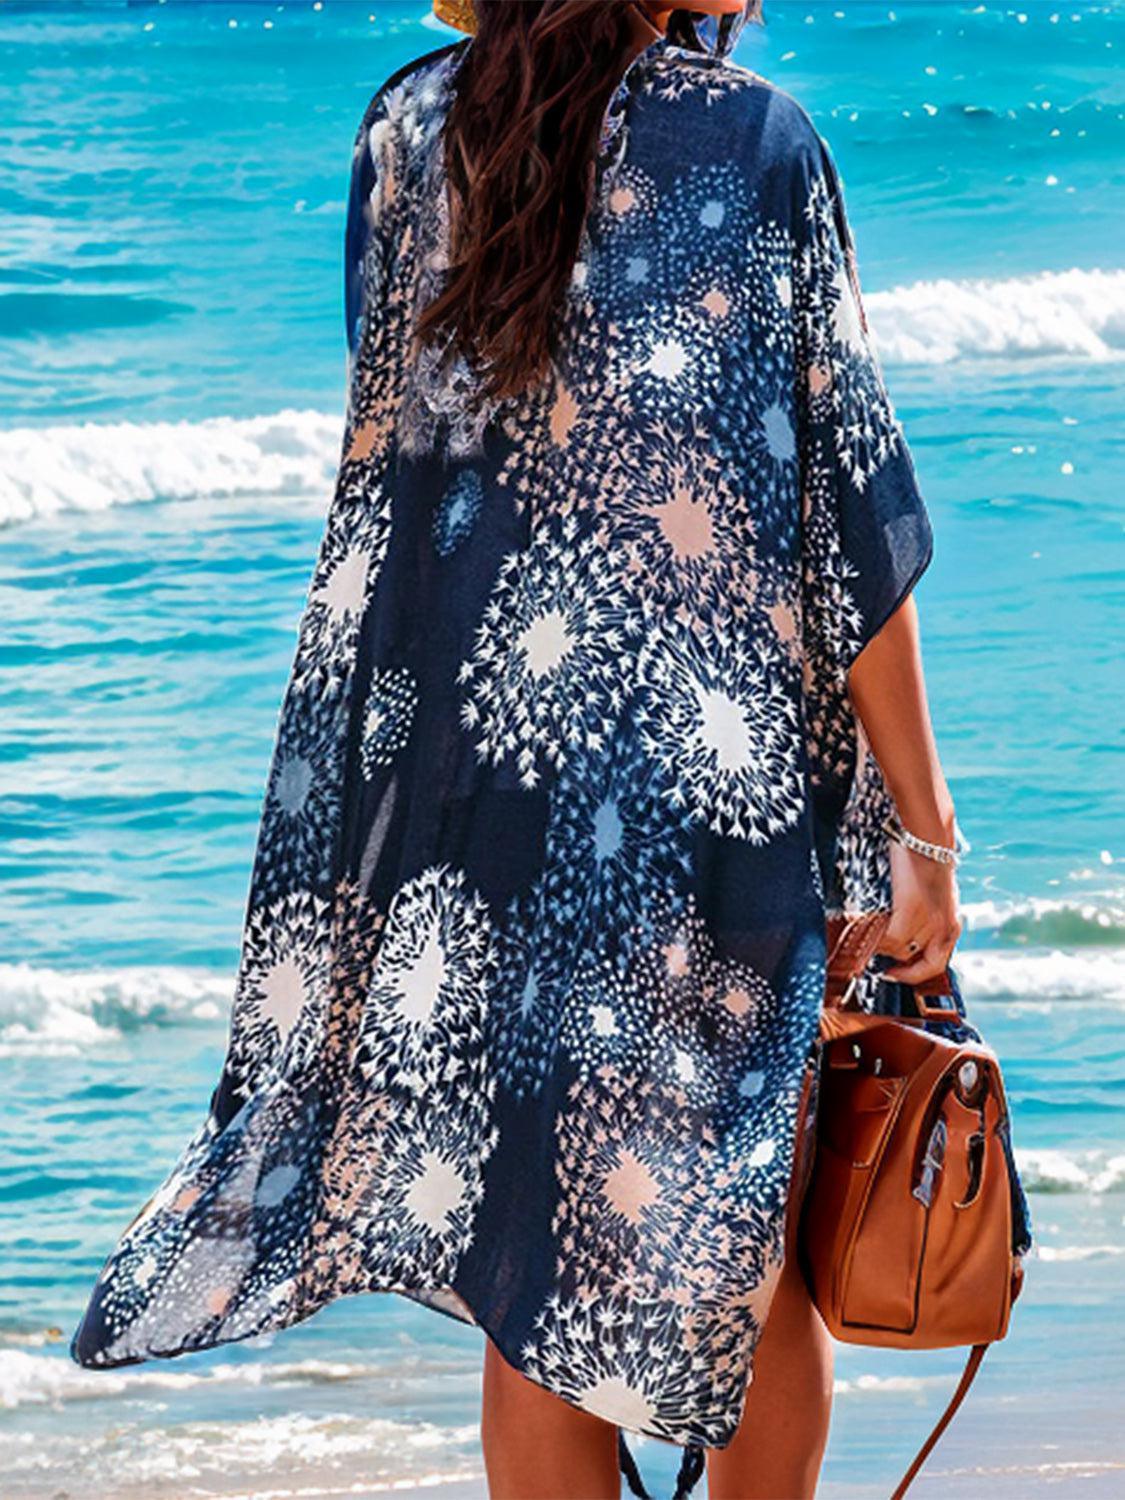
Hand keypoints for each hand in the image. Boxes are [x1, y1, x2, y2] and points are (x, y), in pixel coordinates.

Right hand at [880, 837, 961, 984]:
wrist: (928, 839)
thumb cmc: (928, 863)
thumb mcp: (936, 896)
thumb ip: (927, 916)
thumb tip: (904, 935)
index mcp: (952, 925)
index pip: (935, 965)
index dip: (914, 976)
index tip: (895, 973)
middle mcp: (945, 929)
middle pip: (916, 962)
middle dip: (895, 965)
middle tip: (877, 961)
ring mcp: (930, 921)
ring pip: (901, 951)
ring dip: (883, 949)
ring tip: (869, 941)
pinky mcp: (912, 910)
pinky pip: (891, 938)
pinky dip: (878, 940)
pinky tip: (868, 932)